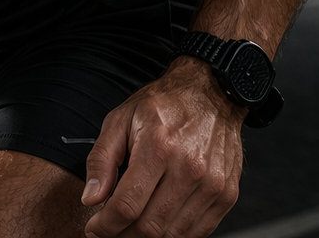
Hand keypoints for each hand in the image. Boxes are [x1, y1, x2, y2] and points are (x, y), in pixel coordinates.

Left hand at [82, 58, 243, 236]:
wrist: (210, 94)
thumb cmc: (163, 105)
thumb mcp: (120, 120)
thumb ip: (101, 160)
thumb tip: (91, 197)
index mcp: (158, 148)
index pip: (127, 205)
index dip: (106, 226)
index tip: (94, 229)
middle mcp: (189, 169)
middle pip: (151, 226)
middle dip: (122, 236)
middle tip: (109, 231)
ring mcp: (212, 185)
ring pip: (174, 235)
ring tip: (130, 229)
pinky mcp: (227, 195)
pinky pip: (199, 231)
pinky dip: (175, 235)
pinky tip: (158, 225)